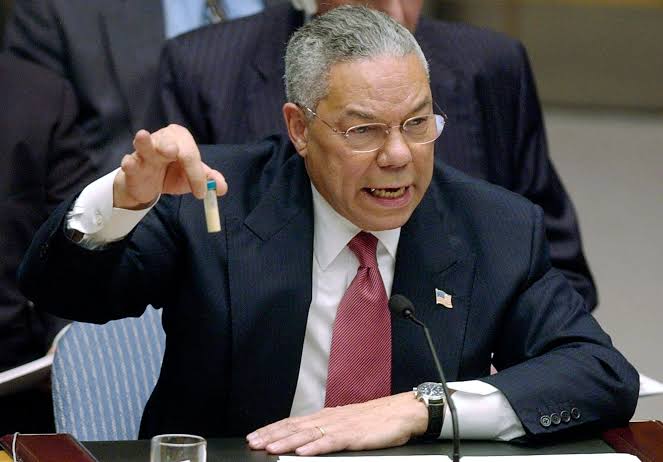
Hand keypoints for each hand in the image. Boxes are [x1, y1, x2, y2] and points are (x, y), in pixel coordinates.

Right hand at [113, 125, 226, 208]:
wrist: (150, 185)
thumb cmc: (173, 173)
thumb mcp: (194, 176)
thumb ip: (209, 180)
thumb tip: (221, 189)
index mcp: (181, 138)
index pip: (190, 154)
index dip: (196, 174)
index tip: (201, 193)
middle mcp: (162, 139)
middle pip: (168, 143)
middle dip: (170, 146)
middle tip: (173, 152)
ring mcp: (144, 151)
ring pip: (144, 144)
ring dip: (145, 142)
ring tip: (143, 136)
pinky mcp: (131, 165)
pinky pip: (129, 162)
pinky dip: (129, 163)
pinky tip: (130, 163)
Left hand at [246, 392, 427, 455]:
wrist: (401, 412)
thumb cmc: (376, 421)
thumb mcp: (347, 424)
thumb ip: (327, 431)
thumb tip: (307, 441)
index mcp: (326, 417)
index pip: (293, 422)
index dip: (273, 429)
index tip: (255, 436)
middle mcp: (329, 419)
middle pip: (295, 427)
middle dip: (272, 435)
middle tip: (253, 443)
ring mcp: (341, 427)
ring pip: (308, 435)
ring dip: (287, 442)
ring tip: (270, 448)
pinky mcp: (354, 436)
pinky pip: (331, 442)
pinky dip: (315, 448)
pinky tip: (302, 453)